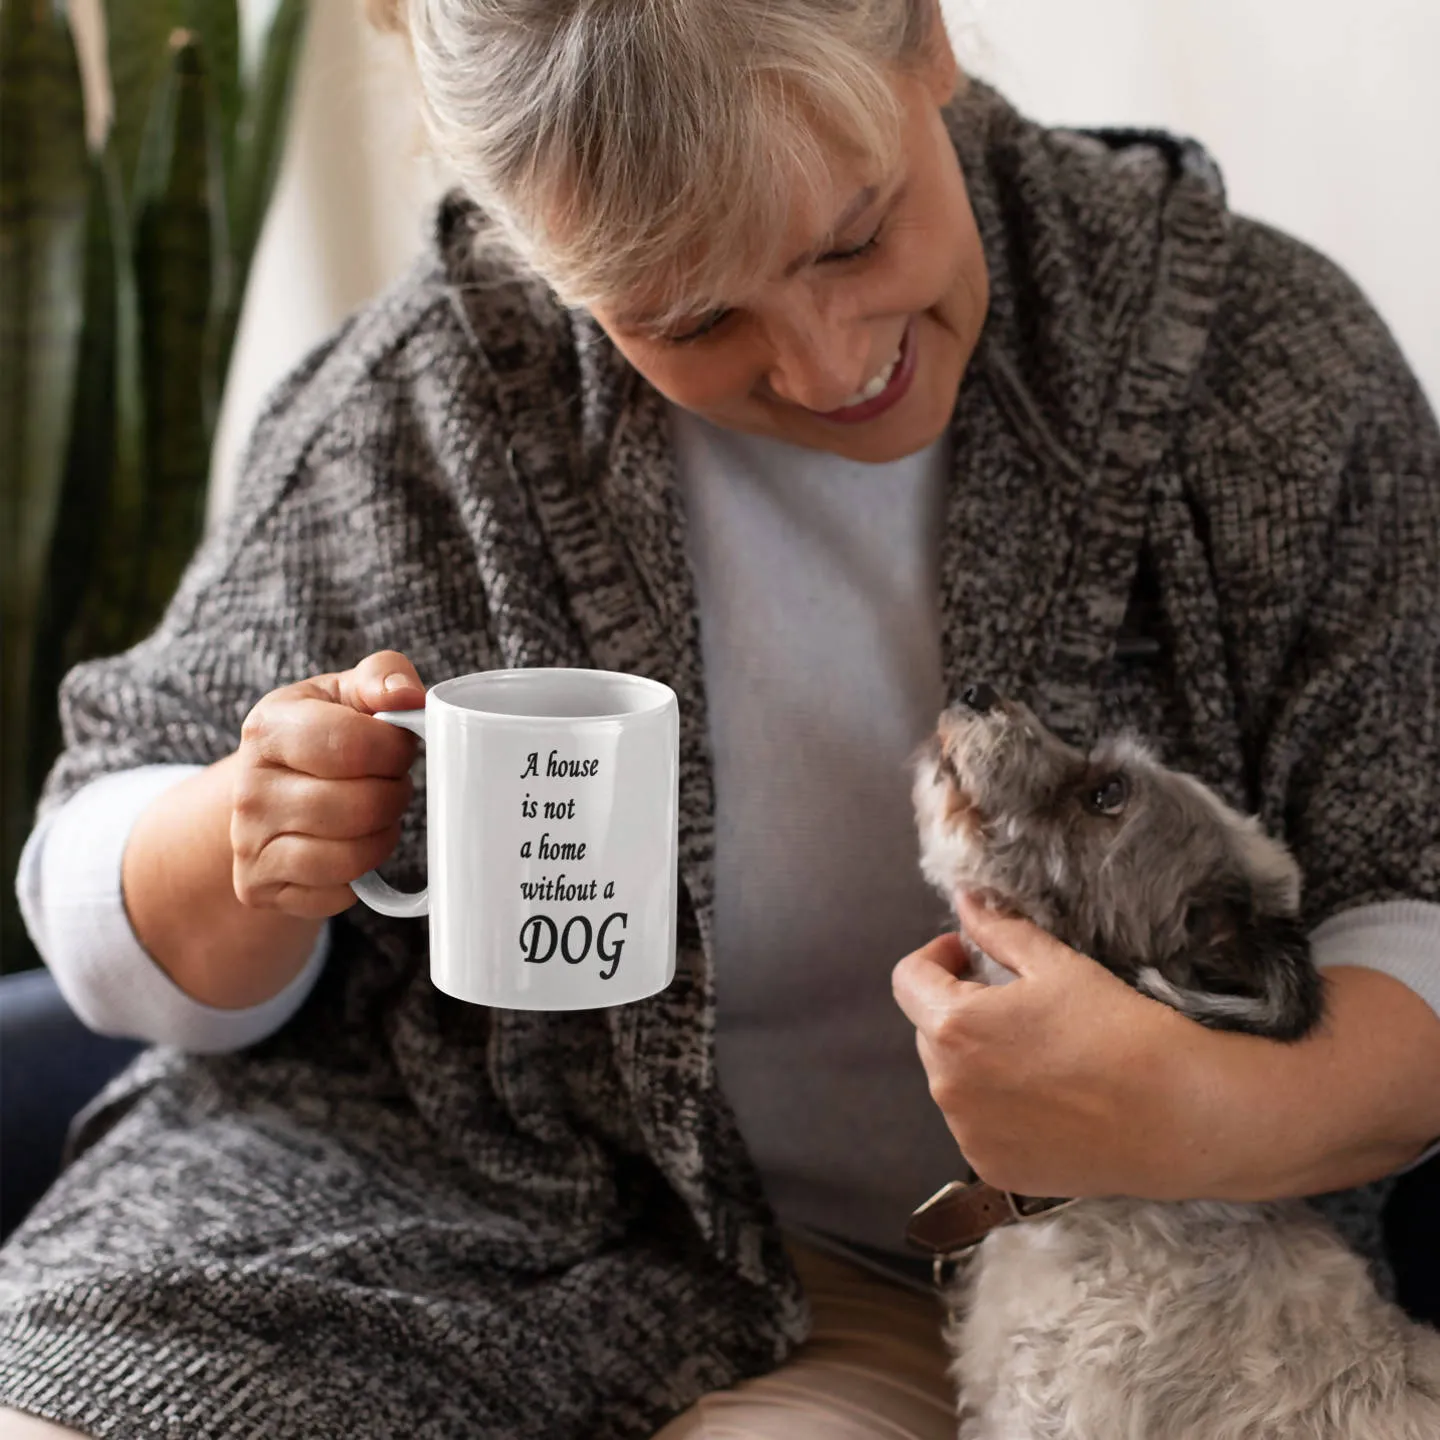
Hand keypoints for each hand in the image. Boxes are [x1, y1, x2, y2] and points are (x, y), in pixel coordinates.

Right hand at [230, 650, 424, 918]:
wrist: (266, 791)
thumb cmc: (322, 735)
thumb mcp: (346, 693)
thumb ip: (383, 677)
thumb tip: (408, 696)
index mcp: (269, 727)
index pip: (353, 745)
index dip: (396, 750)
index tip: (400, 747)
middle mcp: (249, 788)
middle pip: (361, 806)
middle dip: (394, 794)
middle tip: (389, 782)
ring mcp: (248, 843)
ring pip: (351, 857)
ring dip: (382, 836)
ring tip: (373, 813)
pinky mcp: (258, 888)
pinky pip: (338, 895)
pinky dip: (360, 875)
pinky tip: (350, 846)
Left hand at [891, 892, 1206, 1199]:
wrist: (1177, 1116)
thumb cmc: (1118, 1030)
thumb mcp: (1055, 966)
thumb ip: (998, 931)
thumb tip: (965, 902)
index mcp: (954, 1025)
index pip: (908, 980)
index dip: (936, 958)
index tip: (969, 955)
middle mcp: (946, 1085)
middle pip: (929, 1030)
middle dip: (959, 1008)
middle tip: (1015, 1004)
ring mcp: (967, 1134)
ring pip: (951, 1079)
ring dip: (974, 1059)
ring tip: (1036, 1054)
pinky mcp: (992, 1169)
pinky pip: (975, 1124)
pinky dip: (995, 1107)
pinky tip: (1046, 1098)